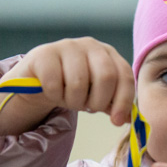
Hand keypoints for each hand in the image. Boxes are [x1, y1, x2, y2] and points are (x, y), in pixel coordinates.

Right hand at [0, 37, 134, 134]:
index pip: (124, 76)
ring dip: (74, 101)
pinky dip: (55, 96)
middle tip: (87, 108)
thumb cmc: (72, 86)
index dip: (123, 101)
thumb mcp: (96, 95)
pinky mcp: (44, 54)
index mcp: (108, 54)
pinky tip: (53, 91)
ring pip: (78, 83)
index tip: (116, 121)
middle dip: (97, 101)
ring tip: (69, 99)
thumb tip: (129, 119)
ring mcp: (67, 46)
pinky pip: (54, 84)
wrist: (38, 79)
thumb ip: (113, 104)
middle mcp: (90, 45)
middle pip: (105, 77)